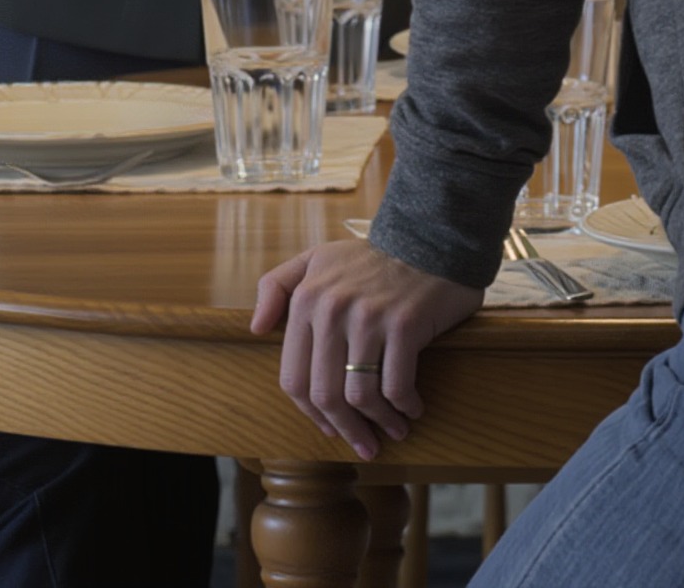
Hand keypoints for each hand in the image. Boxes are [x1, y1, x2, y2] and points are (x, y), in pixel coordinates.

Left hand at [251, 238, 483, 460]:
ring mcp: (368, 317)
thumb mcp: (316, 259)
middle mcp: (331, 310)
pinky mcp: (404, 325)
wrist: (427, 237)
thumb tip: (256, 328)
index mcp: (306, 300)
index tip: (331, 428)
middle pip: (326, 395)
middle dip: (346, 430)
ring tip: (394, 429)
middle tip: (365, 445)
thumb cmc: (370, 257)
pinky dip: (405, 406)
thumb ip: (277, 287)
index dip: (311, 415)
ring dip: (379, 423)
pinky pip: (397, 386)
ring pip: (361, 396)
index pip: (294, 379)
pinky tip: (413, 408)